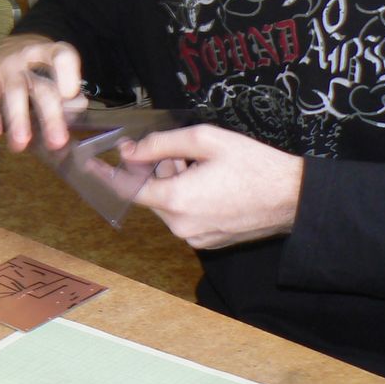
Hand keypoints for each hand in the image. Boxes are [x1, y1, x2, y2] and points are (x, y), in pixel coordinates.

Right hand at [0, 34, 82, 151]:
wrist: (9, 49)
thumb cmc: (40, 68)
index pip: (62, 57)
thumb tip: (75, 112)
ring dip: (17, 120)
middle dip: (49, 115)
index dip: (67, 74)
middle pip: (40, 86)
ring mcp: (5, 66)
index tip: (70, 94)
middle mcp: (28, 57)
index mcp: (53, 53)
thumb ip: (70, 96)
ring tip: (20, 143)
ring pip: (13, 93)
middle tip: (56, 142)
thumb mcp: (59, 74)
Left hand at [122, 125, 302, 248]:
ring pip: (168, 205)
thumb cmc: (254, 164)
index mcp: (176, 200)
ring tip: (202, 166)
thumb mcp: (205, 140)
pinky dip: (187, 198)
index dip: (108, 174)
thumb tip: (128, 150)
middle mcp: (180, 226)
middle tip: (180, 153)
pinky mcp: (208, 242)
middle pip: (150, 194)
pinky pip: (184, 217)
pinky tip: (211, 183)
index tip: (90, 164)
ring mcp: (194, 238)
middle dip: (156, 171)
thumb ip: (160, 144)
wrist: (294, 198)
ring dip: (174, 183)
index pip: (127, 189)